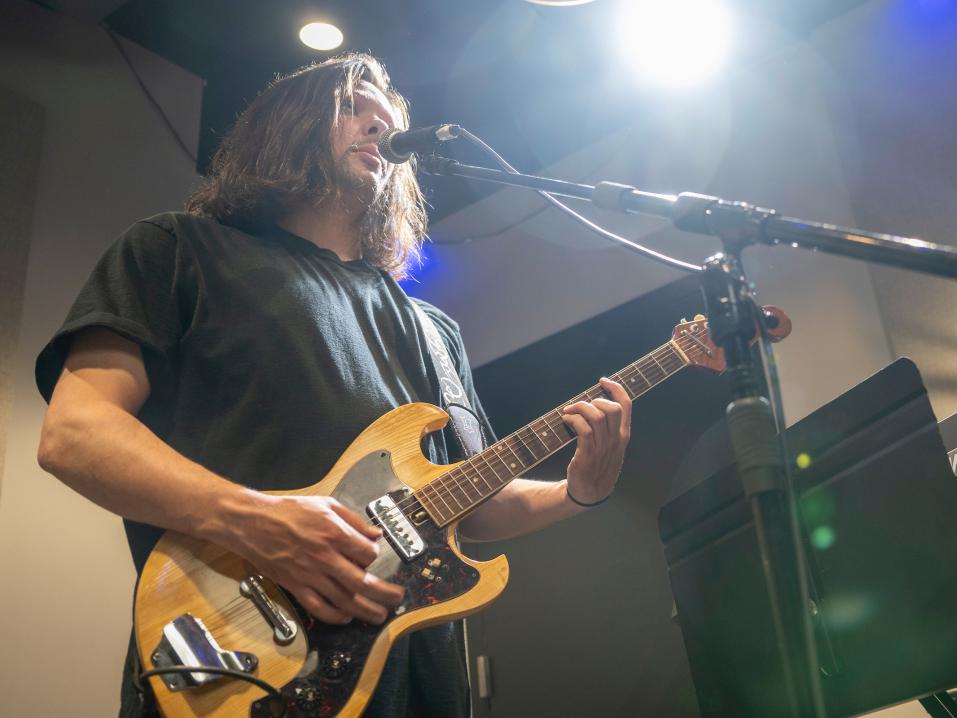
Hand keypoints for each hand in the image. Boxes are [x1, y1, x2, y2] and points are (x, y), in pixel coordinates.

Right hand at [231, 494, 404, 624]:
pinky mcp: (296, 586)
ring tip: (379, 615)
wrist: (253, 523)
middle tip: (397, 599)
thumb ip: (354, 520)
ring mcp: (310, 575)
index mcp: (334, 533)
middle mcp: (325, 557)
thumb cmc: (289, 511)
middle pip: (362, 582)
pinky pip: (319, 608)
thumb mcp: (326, 504)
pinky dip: (335, 616)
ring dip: (365, 611)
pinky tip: (347, 617)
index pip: (367, 553)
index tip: (372, 556)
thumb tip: (375, 533)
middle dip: (384, 593)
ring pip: (343, 600)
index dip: (374, 556)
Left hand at [561, 377, 631, 505]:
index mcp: (623, 435)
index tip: (603, 381)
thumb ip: (609, 428)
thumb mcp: (611, 446)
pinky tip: (566, 420)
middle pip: (613, 408)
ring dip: (579, 409)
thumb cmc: (598, 466)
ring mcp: (603, 448)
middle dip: (594, 400)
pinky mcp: (589, 455)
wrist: (590, 492)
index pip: (626, 405)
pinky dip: (573, 420)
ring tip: (568, 412)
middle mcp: (616, 440)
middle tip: (581, 406)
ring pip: (597, 417)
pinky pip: (584, 430)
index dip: (616, 388)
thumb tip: (596, 404)